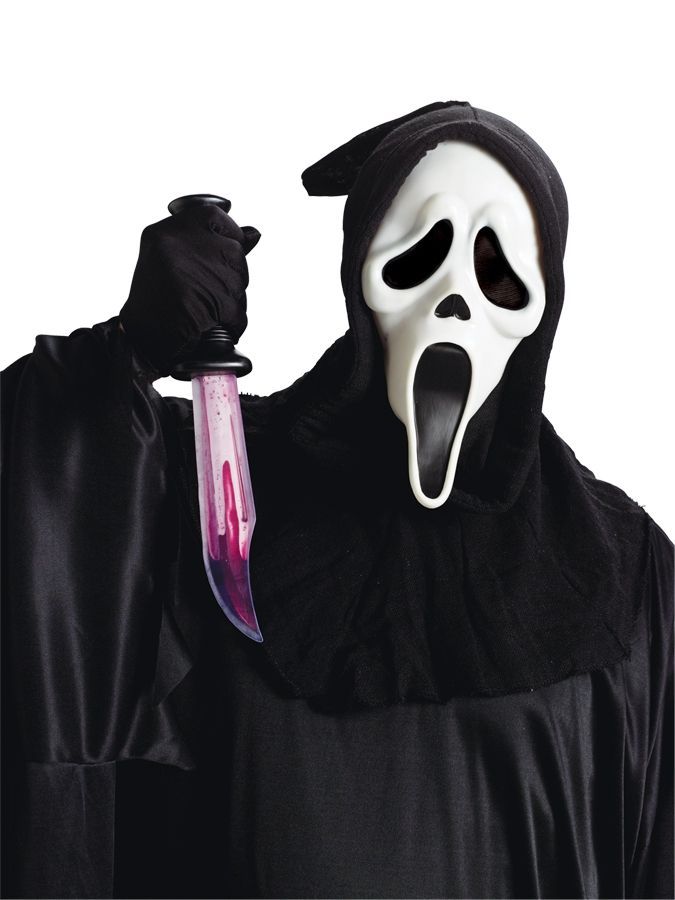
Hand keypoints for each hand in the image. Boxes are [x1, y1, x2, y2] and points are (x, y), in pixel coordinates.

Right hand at [119, 204, 259, 377]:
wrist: (140, 340)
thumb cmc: (158, 301)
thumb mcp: (173, 260)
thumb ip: (210, 242)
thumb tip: (253, 234)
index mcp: (163, 232)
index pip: (213, 216)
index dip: (229, 233)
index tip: (228, 248)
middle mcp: (174, 246)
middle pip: (233, 251)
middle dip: (232, 274)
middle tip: (210, 291)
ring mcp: (187, 273)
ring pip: (238, 280)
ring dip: (233, 299)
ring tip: (208, 308)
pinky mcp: (199, 302)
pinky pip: (236, 309)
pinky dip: (233, 321)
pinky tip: (215, 324)